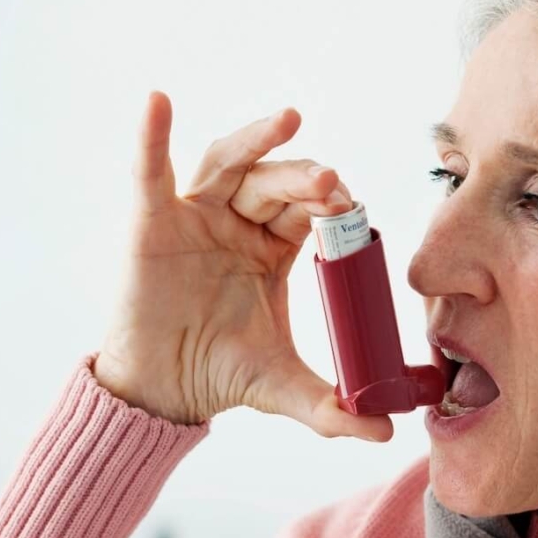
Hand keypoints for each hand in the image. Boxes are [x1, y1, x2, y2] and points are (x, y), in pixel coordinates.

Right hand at [94, 91, 393, 439]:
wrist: (165, 390)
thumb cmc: (221, 374)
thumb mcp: (284, 387)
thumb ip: (334, 408)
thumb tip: (386, 432)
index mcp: (274, 249)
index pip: (309, 212)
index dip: (331, 206)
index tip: (352, 209)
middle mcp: (238, 224)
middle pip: (276, 183)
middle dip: (305, 179)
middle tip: (333, 186)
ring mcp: (195, 217)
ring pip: (229, 165)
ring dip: (257, 142)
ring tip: (288, 122)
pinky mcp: (153, 223)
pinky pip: (150, 173)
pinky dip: (151, 137)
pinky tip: (157, 104)